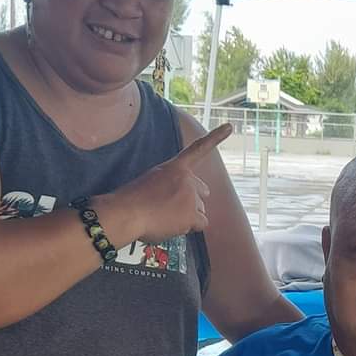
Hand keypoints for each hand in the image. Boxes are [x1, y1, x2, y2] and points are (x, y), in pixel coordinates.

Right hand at [118, 123, 231, 242]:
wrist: (126, 213)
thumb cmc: (132, 201)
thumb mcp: (151, 182)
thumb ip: (169, 186)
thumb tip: (179, 206)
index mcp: (174, 167)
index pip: (197, 150)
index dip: (215, 137)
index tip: (229, 127)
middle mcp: (187, 179)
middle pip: (201, 193)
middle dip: (191, 202)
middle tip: (169, 208)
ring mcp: (191, 196)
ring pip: (200, 212)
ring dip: (186, 218)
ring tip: (164, 217)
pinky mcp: (192, 214)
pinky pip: (200, 224)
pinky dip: (189, 228)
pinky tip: (171, 225)